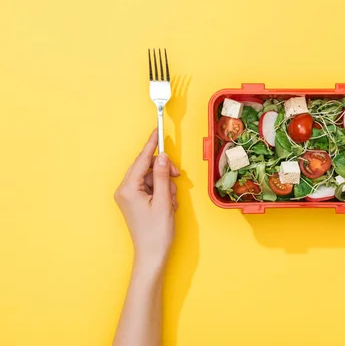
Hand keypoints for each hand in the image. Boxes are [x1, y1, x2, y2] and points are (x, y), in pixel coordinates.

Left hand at [114, 129, 179, 270]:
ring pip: (151, 177)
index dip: (152, 145)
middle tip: (176, 177)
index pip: (141, 160)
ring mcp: (129, 196)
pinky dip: (162, 192)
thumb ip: (162, 176)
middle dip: (163, 171)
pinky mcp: (135, 202)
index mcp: (128, 188)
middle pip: (146, 167)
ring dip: (165, 184)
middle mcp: (125, 190)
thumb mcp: (164, 201)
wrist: (151, 255)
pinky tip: (168, 204)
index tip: (157, 132)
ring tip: (171, 201)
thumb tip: (161, 156)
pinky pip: (150, 187)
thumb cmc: (156, 232)